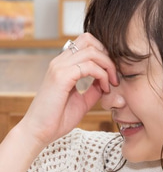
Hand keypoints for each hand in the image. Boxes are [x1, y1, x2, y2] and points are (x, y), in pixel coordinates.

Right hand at [18, 33, 117, 148]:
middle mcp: (60, 62)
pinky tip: (104, 88)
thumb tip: (107, 80)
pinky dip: (102, 75)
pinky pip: (89, 66)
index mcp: (63, 65)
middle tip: (115, 75)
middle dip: (108, 55)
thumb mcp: (83, 100)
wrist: (39, 132)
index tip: (112, 72)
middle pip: (89, 40)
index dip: (103, 53)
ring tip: (111, 84)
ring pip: (92, 51)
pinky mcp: (61, 76)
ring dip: (108, 66)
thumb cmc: (58, 118)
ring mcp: (59, 67)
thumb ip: (94, 88)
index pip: (86, 42)